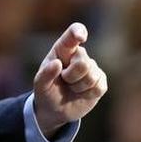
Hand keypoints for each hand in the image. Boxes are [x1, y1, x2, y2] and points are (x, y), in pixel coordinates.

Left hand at [32, 22, 106, 138]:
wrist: (55, 109)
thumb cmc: (46, 91)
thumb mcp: (40, 85)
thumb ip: (45, 74)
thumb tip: (57, 63)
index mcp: (63, 49)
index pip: (73, 33)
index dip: (78, 32)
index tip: (80, 38)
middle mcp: (79, 55)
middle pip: (83, 62)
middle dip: (71, 77)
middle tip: (64, 80)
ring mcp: (92, 67)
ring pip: (91, 77)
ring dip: (78, 87)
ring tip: (71, 87)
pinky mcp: (100, 81)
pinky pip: (98, 87)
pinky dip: (87, 95)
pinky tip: (81, 94)